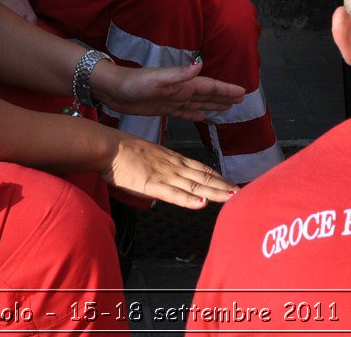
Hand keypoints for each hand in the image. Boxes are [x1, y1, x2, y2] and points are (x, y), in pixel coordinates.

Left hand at [94, 58, 245, 119]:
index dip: (226, 89)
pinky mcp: (163, 108)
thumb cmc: (134, 84)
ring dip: (213, 103)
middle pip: (208, 93)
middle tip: (242, 99)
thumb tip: (201, 64)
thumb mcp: (157, 79)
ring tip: (228, 106)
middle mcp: (181, 90)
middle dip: (224, 95)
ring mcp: (172, 99)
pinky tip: (202, 116)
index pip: (210, 86)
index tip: (243, 91)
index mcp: (182, 84)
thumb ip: (179, 74)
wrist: (113, 90)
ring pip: (199, 102)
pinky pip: (185, 112)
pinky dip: (195, 113)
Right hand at [103, 134, 236, 207]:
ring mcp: (165, 175)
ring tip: (232, 198)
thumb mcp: (151, 158)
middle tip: (242, 194)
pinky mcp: (152, 184)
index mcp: (174, 160)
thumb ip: (163, 169)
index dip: (219, 178)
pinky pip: (174, 193)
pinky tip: (202, 203)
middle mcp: (174, 166)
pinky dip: (189, 199)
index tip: (233, 185)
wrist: (109, 147)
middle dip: (224, 187)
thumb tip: (171, 181)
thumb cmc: (125, 152)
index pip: (203, 169)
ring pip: (195, 185)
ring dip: (215, 193)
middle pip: (205, 177)